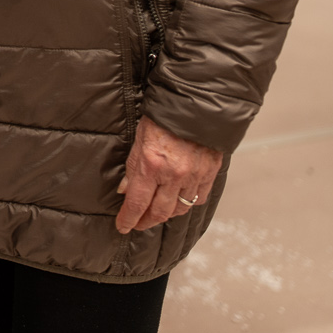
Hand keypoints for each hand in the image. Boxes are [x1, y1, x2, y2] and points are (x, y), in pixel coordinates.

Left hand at [115, 116, 222, 233]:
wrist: (194, 105)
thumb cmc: (163, 119)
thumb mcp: (139, 140)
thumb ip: (133, 169)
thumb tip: (125, 190)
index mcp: (152, 165)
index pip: (137, 203)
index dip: (128, 219)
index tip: (122, 226)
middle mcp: (174, 175)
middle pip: (159, 212)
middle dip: (146, 221)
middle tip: (137, 224)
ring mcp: (194, 176)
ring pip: (180, 208)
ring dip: (166, 215)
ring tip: (156, 214)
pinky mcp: (209, 174)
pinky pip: (199, 198)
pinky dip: (187, 203)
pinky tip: (179, 201)